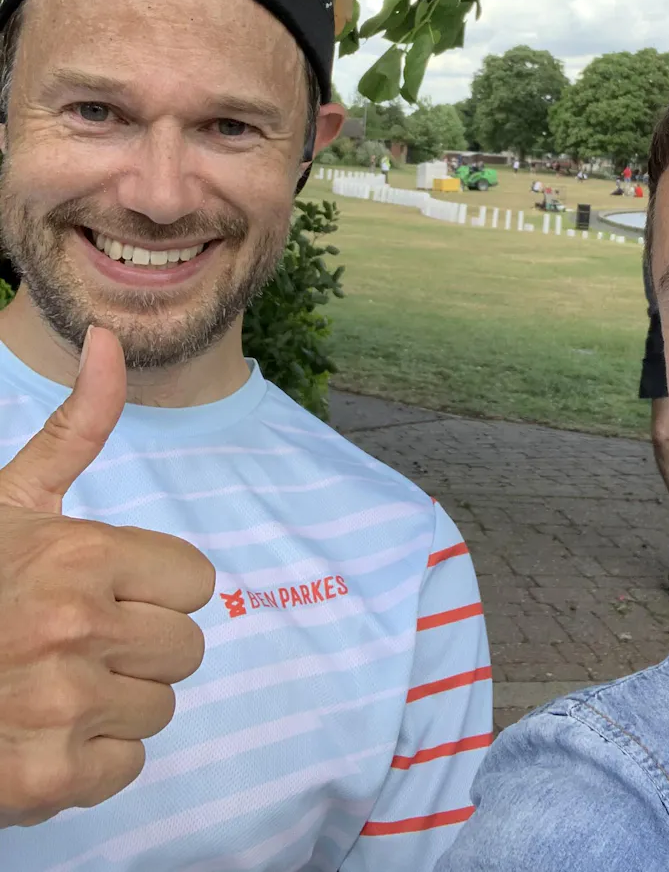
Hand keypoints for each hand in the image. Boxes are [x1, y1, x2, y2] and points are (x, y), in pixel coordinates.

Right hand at [0, 326, 215, 826]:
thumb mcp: (13, 500)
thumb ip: (77, 428)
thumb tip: (109, 338)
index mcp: (80, 555)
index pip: (197, 582)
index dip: (154, 589)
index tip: (103, 591)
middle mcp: (77, 629)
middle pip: (187, 647)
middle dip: (140, 645)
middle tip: (74, 641)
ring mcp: (62, 710)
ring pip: (161, 707)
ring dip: (117, 702)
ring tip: (53, 684)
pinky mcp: (48, 783)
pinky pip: (126, 766)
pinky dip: (91, 760)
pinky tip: (43, 733)